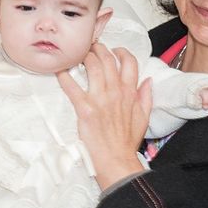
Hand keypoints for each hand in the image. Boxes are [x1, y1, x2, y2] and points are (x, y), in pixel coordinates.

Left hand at [57, 43, 151, 189]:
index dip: (120, 51)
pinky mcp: (85, 108)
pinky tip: (59, 71)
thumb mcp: (143, 118)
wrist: (116, 160)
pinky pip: (72, 87)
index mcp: (130, 93)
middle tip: (90, 47)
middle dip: (98, 49)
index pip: (129, 62)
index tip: (114, 50)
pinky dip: (64, 76)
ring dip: (83, 56)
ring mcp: (100, 99)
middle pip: (107, 59)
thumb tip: (148, 81)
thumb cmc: (126, 142)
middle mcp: (116, 92)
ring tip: (77, 55)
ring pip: (92, 66)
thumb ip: (146, 97)